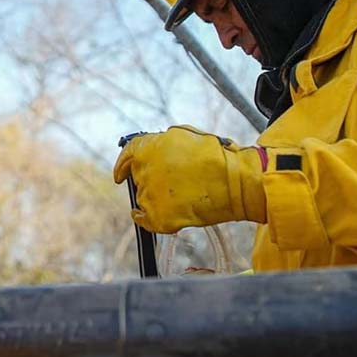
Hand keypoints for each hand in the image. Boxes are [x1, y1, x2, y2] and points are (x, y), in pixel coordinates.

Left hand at [113, 125, 267, 232]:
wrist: (236, 182)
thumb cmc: (217, 157)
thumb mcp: (185, 136)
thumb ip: (161, 142)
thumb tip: (153, 149)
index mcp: (147, 149)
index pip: (127, 155)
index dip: (122, 165)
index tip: (119, 174)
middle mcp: (144, 171)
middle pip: (139, 178)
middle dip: (152, 180)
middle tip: (175, 183)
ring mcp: (150, 195)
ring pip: (145, 198)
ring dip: (156, 197)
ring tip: (184, 196)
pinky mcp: (158, 217)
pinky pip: (145, 220)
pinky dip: (146, 219)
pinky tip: (155, 217)